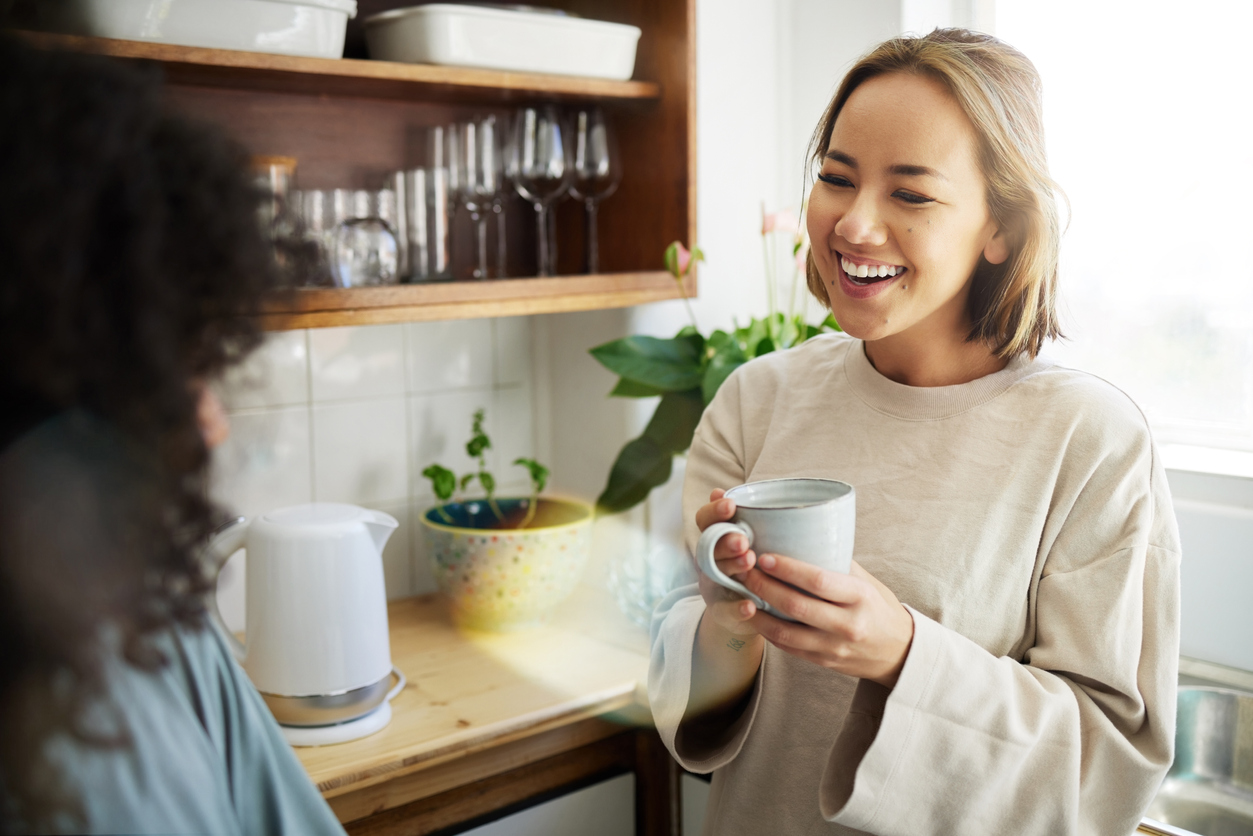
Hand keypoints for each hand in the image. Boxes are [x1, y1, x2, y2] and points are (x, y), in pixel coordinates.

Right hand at [693, 489, 760, 637]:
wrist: (744, 612)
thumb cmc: (752, 566)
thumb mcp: (750, 540)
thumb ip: (749, 518)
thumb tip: (735, 489)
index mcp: (714, 539)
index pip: (705, 521)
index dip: (714, 512)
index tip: (730, 504)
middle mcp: (709, 561)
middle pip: (710, 547)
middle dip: (725, 541)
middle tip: (743, 539)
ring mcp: (714, 587)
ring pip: (716, 575)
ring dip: (732, 567)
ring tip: (750, 561)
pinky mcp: (722, 612)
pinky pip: (726, 611)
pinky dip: (737, 609)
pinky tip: (751, 606)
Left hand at [744, 555, 914, 687]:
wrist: (899, 652)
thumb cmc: (878, 607)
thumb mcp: (865, 581)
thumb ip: (835, 562)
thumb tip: (796, 535)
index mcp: (860, 597)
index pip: (819, 581)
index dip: (788, 569)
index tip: (765, 557)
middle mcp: (848, 624)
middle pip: (796, 606)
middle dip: (764, 587)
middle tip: (744, 571)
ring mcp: (834, 647)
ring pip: (785, 632)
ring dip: (757, 613)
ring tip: (741, 594)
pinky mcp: (823, 662)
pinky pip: (788, 647)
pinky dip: (767, 630)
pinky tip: (754, 615)